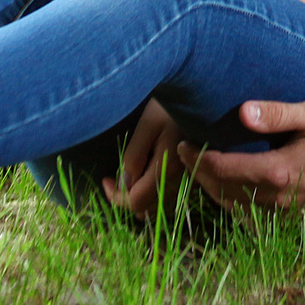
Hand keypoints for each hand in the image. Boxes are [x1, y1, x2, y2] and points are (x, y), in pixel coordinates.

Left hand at [104, 98, 192, 216]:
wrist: (199, 97)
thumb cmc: (170, 107)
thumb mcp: (147, 126)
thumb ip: (134, 156)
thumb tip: (123, 183)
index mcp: (165, 169)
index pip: (136, 201)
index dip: (116, 196)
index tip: (105, 179)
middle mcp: (177, 179)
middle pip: (146, 207)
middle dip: (125, 198)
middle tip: (113, 178)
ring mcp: (184, 178)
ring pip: (156, 203)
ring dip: (138, 195)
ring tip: (126, 175)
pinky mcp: (186, 174)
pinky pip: (164, 193)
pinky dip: (149, 189)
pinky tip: (142, 171)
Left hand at [184, 99, 304, 211]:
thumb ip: (277, 113)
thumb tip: (241, 112)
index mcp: (278, 172)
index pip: (222, 170)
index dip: (197, 158)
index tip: (182, 143)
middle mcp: (278, 200)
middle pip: (222, 192)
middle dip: (199, 174)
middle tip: (185, 155)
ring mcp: (286, 215)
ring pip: (235, 208)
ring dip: (214, 191)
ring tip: (201, 170)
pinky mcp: (294, 221)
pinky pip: (253, 218)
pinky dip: (235, 205)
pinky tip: (230, 189)